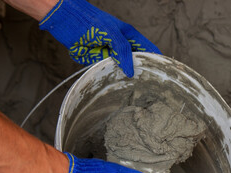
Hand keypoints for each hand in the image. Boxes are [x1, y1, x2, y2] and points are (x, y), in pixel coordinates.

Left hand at [39, 0, 160, 76]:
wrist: (66, 21)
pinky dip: (110, 79)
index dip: (156, 61)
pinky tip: (117, 87)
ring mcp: (111, 56)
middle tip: (149, 88)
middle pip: (136, 63)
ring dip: (125, 79)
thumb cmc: (92, 22)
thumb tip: (131, 72)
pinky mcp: (98, 63)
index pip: (149, 51)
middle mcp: (122, 48)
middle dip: (142, 73)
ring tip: (136, 91)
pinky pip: (107, 74)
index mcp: (130, 38)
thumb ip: (124, 52)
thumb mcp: (113, 34)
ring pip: (122, 71)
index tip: (164, 74)